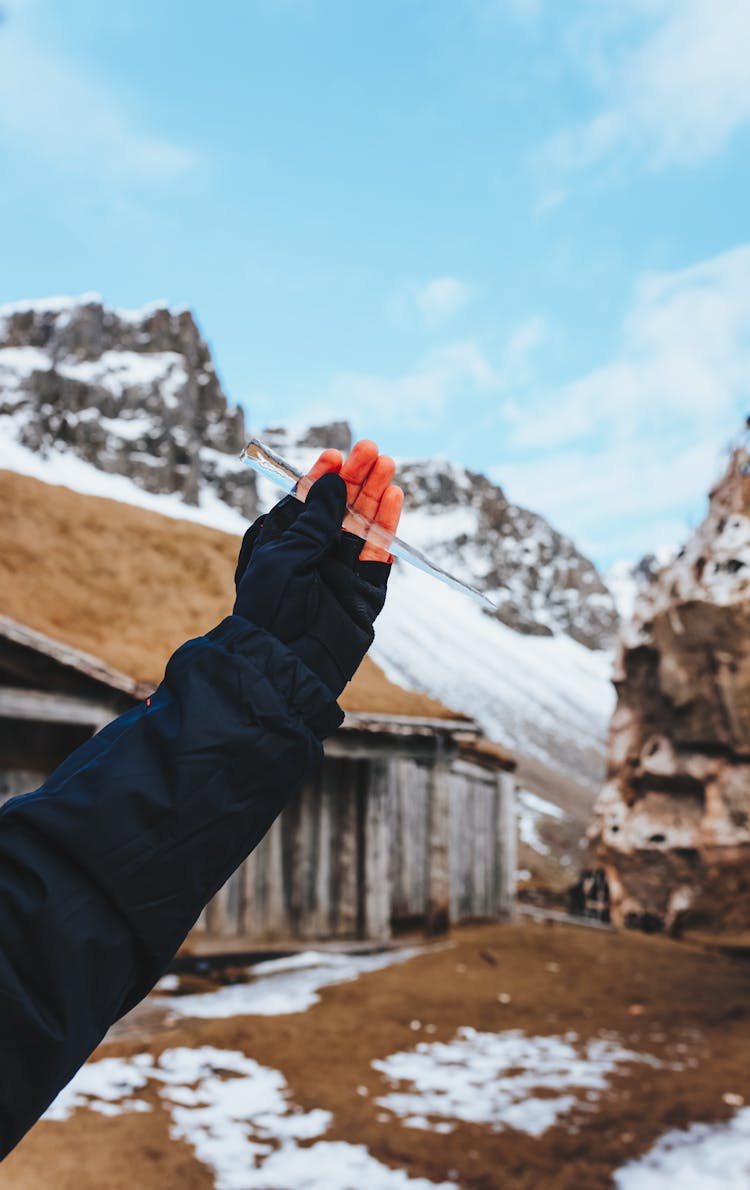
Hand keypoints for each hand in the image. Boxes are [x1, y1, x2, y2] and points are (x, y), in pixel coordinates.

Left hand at [233, 441, 402, 697]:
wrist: (283, 666)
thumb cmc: (270, 610)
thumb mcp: (284, 557)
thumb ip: (313, 521)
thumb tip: (332, 482)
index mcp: (283, 545)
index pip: (307, 502)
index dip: (322, 478)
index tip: (337, 455)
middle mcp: (313, 557)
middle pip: (340, 510)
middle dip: (356, 480)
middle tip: (372, 451)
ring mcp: (340, 574)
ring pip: (362, 528)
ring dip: (374, 497)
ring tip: (387, 467)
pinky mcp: (364, 595)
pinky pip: (378, 557)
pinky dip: (386, 530)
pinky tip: (393, 500)